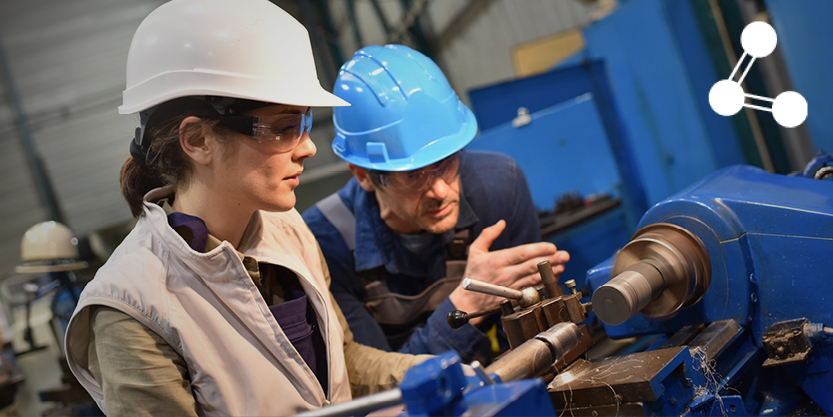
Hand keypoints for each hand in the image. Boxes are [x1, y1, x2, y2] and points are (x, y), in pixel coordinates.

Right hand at [449, 220, 569, 325]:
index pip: (522, 253)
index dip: (538, 249)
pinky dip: (544, 284)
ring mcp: (511, 287)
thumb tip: (501, 223)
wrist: (469, 300)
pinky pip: (532, 290)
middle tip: (565, 255)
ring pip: (535, 278)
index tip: (552, 247)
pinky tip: (552, 278)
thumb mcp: (475, 250)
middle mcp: (505, 274)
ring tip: (562, 265)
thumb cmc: (473, 274)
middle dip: (551, 260)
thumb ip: (488, 235)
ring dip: (550, 272)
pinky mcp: (514, 297)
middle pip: (532, 265)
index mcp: (497, 260)